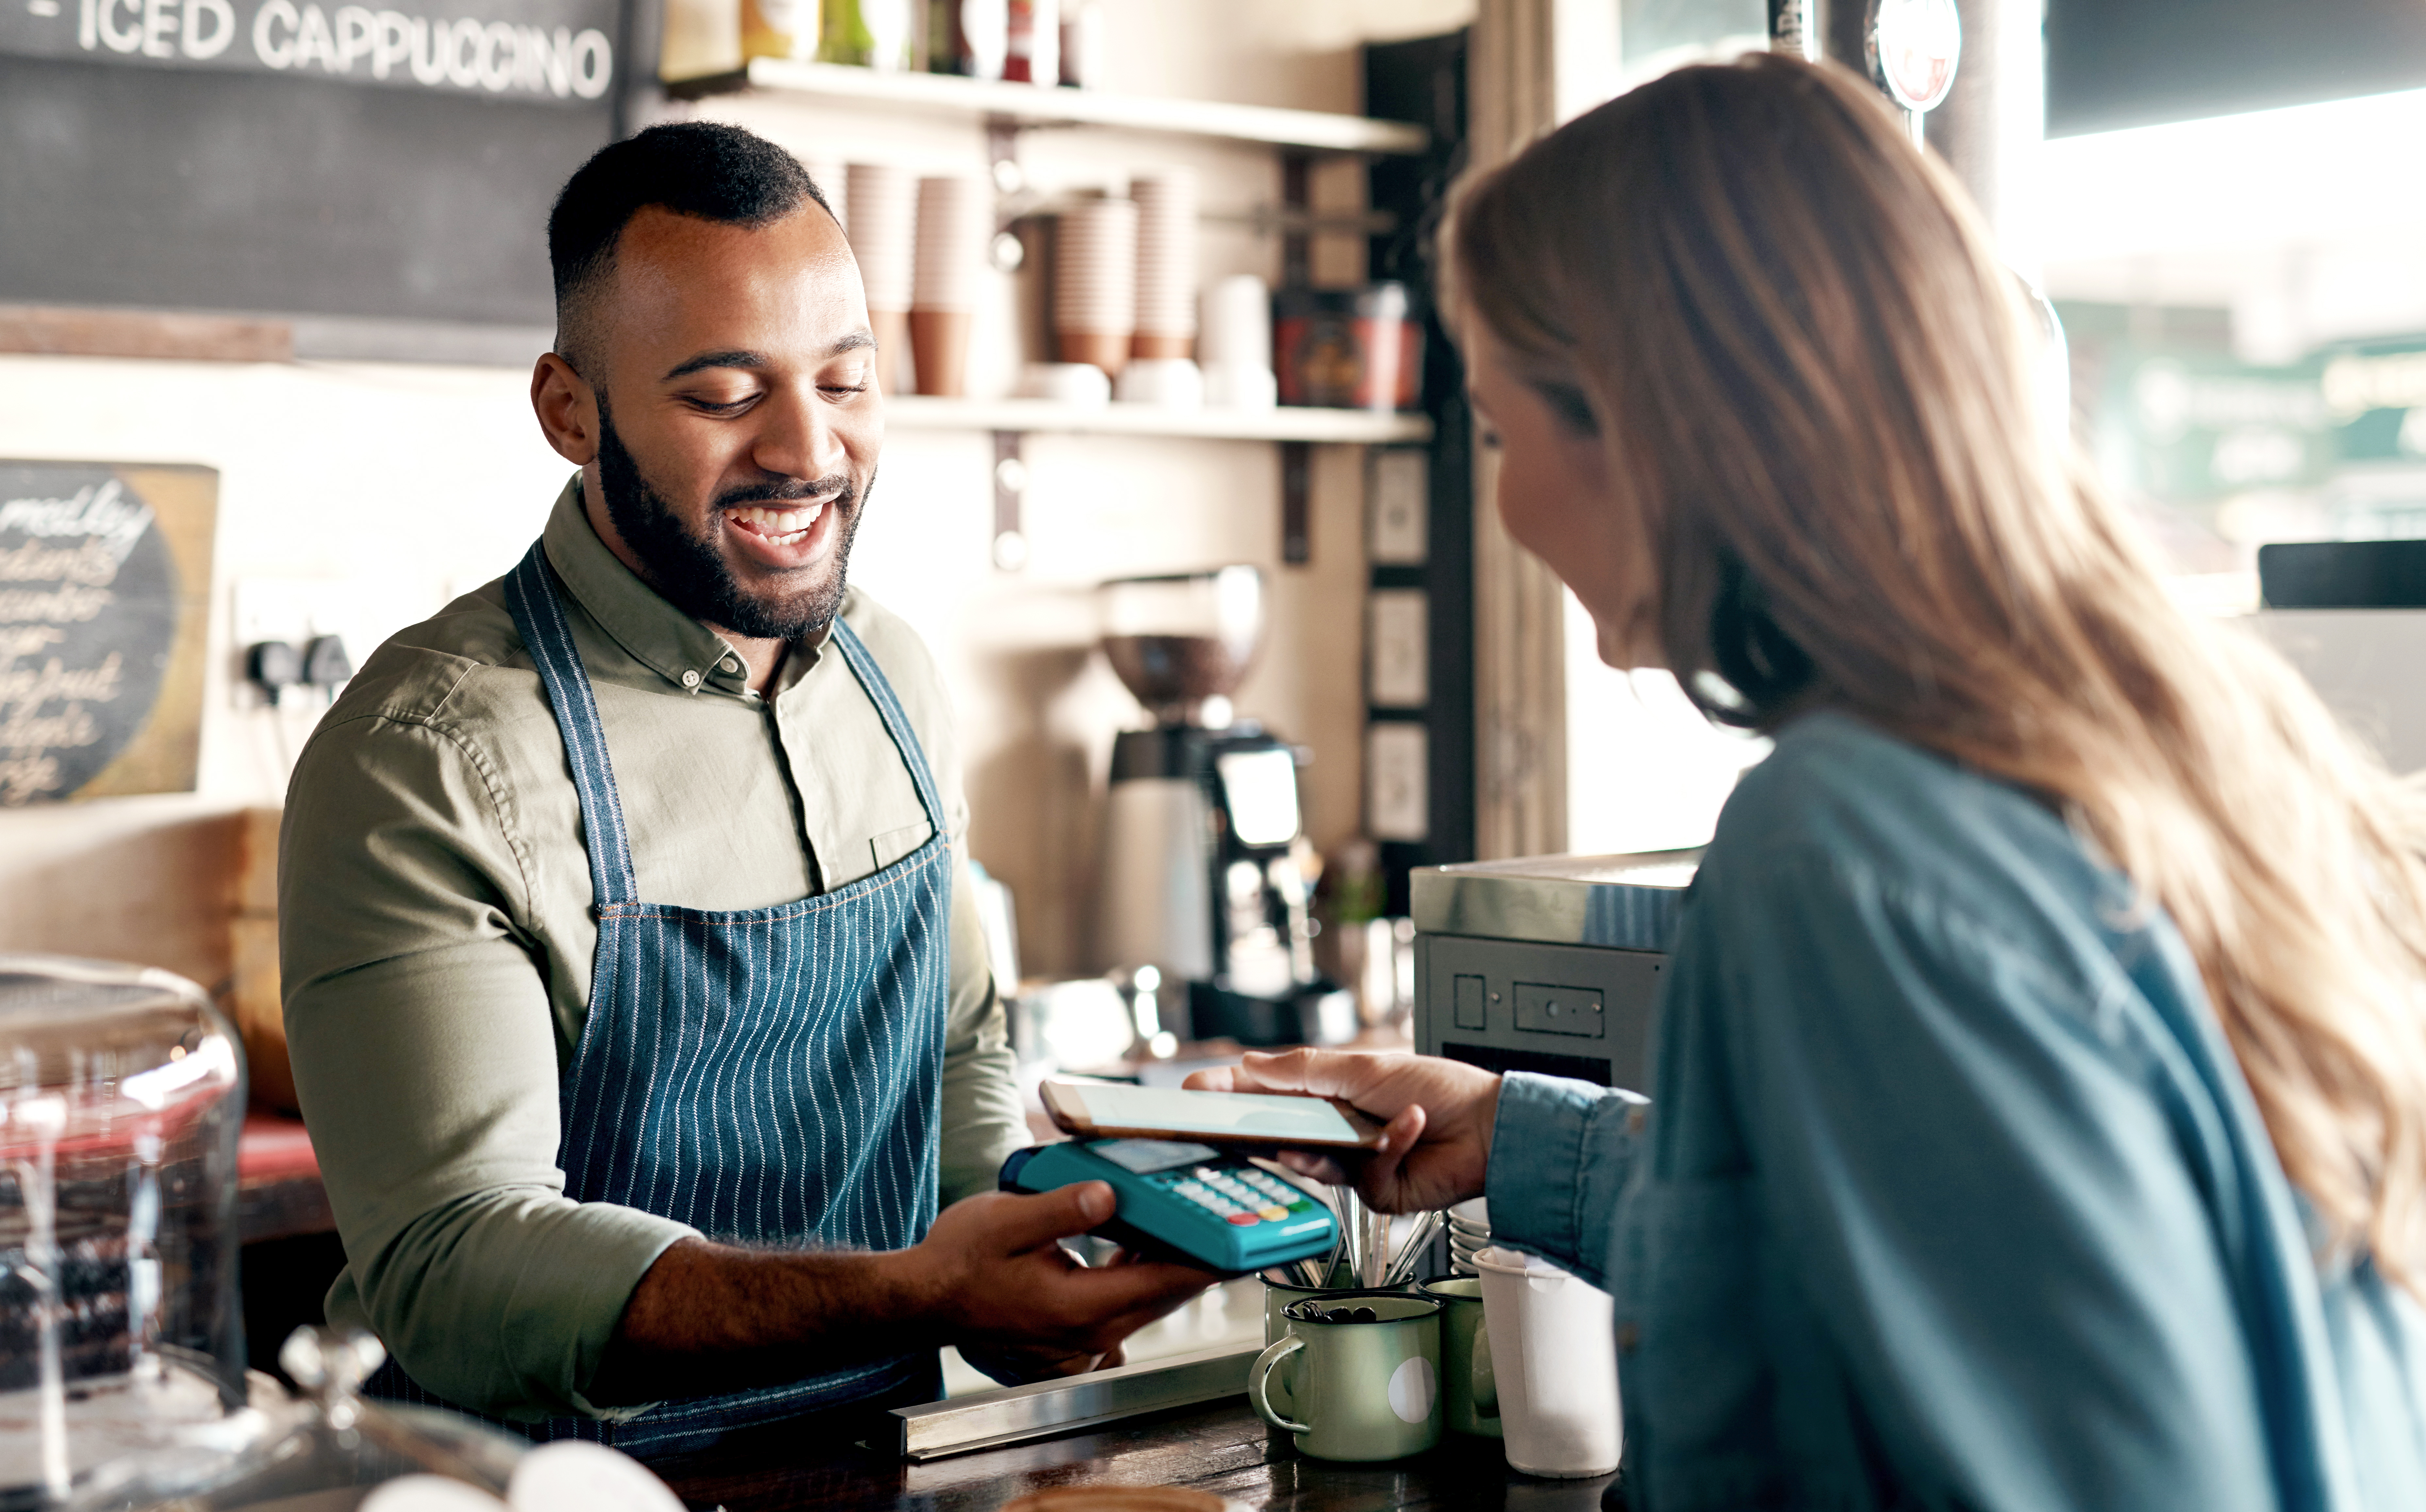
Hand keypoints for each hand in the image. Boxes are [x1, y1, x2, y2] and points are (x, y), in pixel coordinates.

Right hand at [907, 1185, 1213, 1376]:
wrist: (922, 1300)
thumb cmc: (958, 1261)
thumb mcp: (1006, 1221)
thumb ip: (1062, 1209)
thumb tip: (1109, 1194)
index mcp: (1080, 1307)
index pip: (1165, 1282)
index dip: (1210, 1260)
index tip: (1247, 1241)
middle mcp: (1090, 1333)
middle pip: (1166, 1293)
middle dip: (1202, 1258)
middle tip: (1235, 1220)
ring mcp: (1084, 1340)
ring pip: (1147, 1298)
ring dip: (1171, 1264)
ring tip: (1196, 1222)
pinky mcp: (1075, 1333)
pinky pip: (1125, 1302)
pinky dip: (1141, 1272)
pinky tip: (1144, 1240)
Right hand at [1185, 1049, 1500, 1214]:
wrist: (1491, 1128)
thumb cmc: (1440, 1087)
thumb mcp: (1364, 1067)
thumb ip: (1304, 1071)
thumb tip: (1250, 1064)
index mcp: (1330, 1093)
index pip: (1268, 1094)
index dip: (1231, 1094)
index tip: (1195, 1094)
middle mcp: (1336, 1129)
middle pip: (1280, 1134)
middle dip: (1254, 1131)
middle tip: (1222, 1129)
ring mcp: (1353, 1163)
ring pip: (1311, 1165)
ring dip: (1314, 1150)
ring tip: (1311, 1139)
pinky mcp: (1375, 1192)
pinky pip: (1362, 1177)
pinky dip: (1387, 1147)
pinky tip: (1409, 1126)